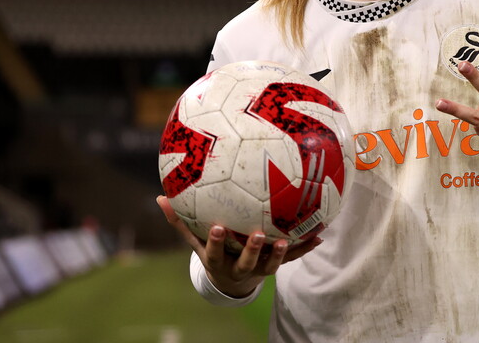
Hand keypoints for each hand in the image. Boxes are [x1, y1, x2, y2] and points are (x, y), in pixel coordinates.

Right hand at [156, 195, 320, 297]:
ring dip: (280, 253)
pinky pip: (292, 257)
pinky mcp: (276, 265)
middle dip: (253, 250)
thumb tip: (159, 198)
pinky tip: (319, 235)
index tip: (218, 226)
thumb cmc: (213, 251)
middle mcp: (240, 267)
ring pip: (271, 265)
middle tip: (259, 234)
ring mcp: (259, 268)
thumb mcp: (195, 240)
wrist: (231, 280)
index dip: (216, 241)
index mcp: (219, 260)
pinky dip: (305, 247)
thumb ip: (180, 221)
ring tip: (287, 239)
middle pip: (246, 263)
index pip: (215, 252)